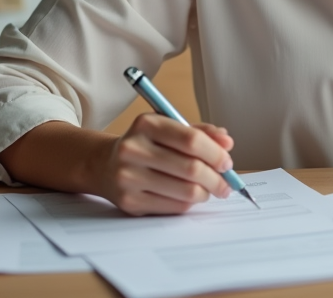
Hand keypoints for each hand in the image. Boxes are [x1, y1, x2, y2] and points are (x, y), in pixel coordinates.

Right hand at [97, 114, 235, 215]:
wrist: (105, 165)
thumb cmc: (146, 145)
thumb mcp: (169, 128)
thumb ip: (200, 132)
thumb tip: (227, 142)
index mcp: (147, 124)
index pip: (191, 139)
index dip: (216, 153)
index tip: (227, 163)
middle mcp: (134, 148)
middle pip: (191, 168)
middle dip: (216, 178)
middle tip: (226, 183)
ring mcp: (129, 177)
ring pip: (186, 191)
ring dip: (205, 193)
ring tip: (209, 190)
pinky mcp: (130, 201)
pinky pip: (174, 207)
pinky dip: (189, 203)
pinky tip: (190, 197)